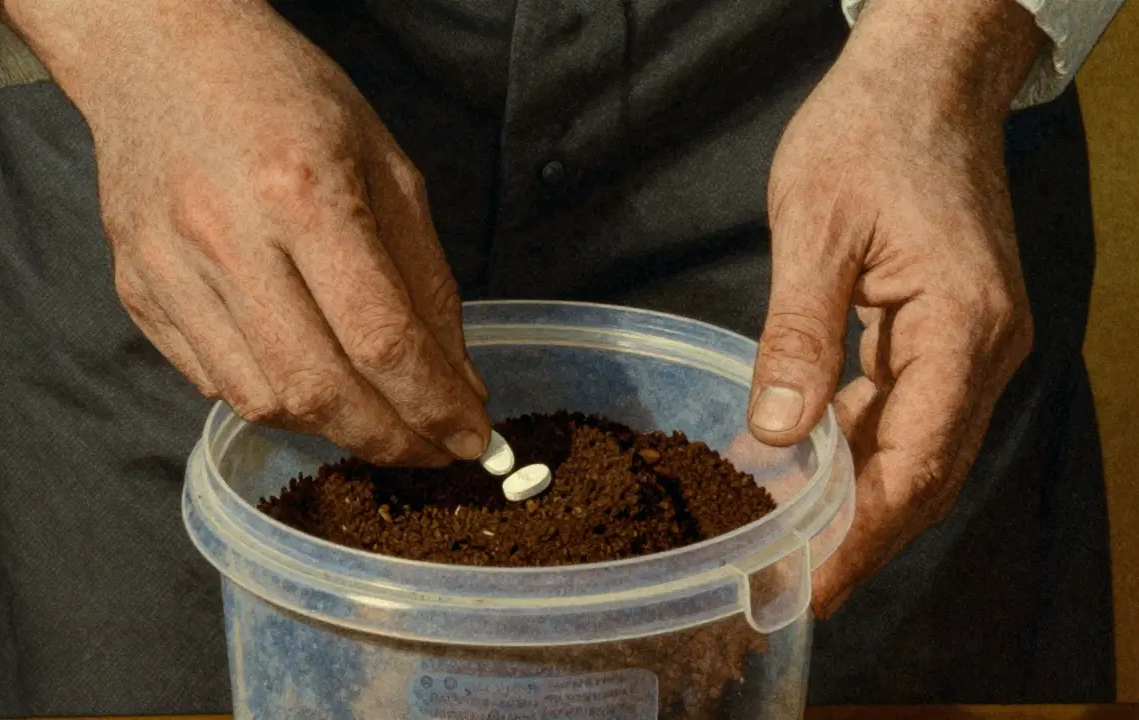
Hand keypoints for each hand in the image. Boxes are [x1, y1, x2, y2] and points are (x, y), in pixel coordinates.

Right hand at [0, 0, 490, 465]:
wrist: (158, 51)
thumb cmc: (285, 96)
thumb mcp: (385, 165)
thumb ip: (424, 279)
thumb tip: (455, 381)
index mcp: (303, 193)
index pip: (381, 338)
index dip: (435, 405)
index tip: (471, 437)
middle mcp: (227, 239)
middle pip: (318, 388)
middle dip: (388, 440)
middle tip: (431, 451)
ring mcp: (169, 271)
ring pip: (260, 401)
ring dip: (331, 428)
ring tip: (375, 416)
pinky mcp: (137, 291)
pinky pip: (211, 382)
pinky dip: (273, 400)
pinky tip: (309, 380)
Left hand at [746, 0, 1041, 615]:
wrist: (926, 78)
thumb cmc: (870, 134)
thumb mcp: (815, 231)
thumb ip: (797, 336)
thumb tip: (774, 436)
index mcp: (962, 327)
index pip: (914, 465)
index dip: (861, 538)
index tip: (807, 587)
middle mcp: (984, 347)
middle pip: (924, 475)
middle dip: (860, 539)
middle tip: (790, 591)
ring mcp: (972, 342)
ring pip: (917, 449)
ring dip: (857, 500)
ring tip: (789, 547)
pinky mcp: (949, 330)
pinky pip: (907, 409)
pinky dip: (859, 447)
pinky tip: (808, 470)